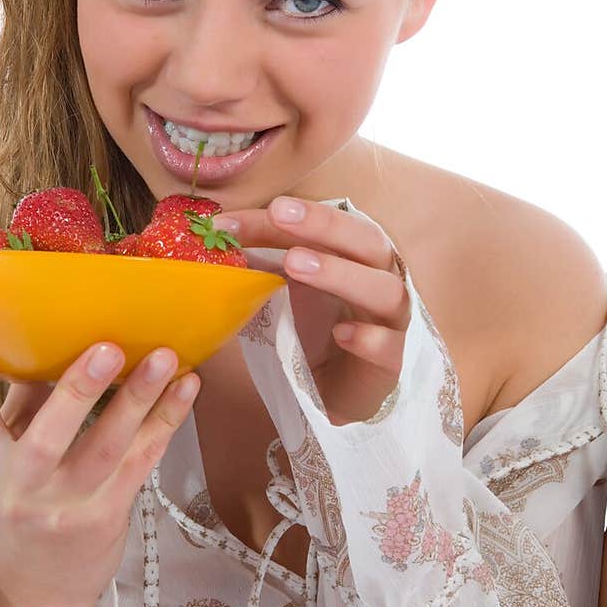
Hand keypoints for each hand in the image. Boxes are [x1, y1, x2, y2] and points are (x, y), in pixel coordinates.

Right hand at [0, 305, 199, 606]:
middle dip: (79, 391)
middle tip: (108, 348)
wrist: (33, 594)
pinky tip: (187, 387)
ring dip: (140, 400)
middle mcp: (22, 487)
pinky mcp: (109, 515)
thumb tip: (39, 331)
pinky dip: (166, 422)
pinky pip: (141, 462)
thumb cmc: (15, 506)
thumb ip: (18, 402)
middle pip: (49, 438)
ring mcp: (68, 506)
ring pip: (108, 449)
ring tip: (165, 357)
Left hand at [211, 197, 410, 424]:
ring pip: (384, 291)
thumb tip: (216, 235)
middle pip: (368, 242)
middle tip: (279, 213)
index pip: (331, 225)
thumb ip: (262, 263)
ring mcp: (390, 323)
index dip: (294, 214)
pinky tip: (342, 333)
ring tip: (295, 265)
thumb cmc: (313, 332)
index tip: (247, 213)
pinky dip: (368, 338)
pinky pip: (389, 348)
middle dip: (324, 224)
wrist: (334, 392)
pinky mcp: (390, 365)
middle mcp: (380, 281)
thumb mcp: (284, 291)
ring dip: (340, 274)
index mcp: (356, 257)